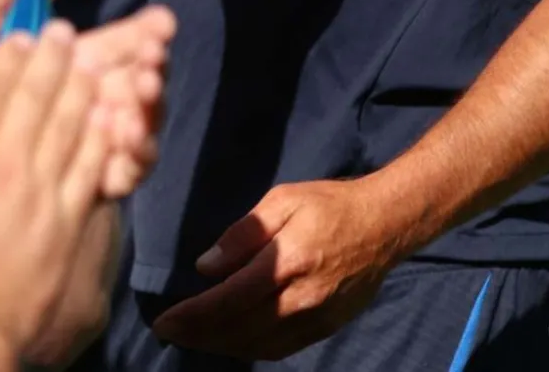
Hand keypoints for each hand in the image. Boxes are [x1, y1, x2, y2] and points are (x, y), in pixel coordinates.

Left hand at [0, 0, 173, 202]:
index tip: (160, 22)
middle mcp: (69, 111)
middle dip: (149, 68)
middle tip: (158, 58)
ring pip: (132, 125)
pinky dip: (134, 155)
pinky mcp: (80, 194)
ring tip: (144, 91)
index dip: (136, 34)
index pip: (103, 48)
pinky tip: (130, 140)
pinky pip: (121, 173)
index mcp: (44, 76)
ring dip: (146, 106)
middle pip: (126, 84)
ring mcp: (79, 153)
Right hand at [0, 25, 107, 367]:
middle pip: (35, 96)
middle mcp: (3, 167)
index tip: (18, 37)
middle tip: (60, 32)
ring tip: (86, 61)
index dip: (6, 57)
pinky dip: (101, 136)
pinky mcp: (67, 224)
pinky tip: (107, 119)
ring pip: (69, 123)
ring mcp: (41, 195)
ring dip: (79, 86)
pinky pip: (91, 167)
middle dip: (49, 58)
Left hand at [149, 177, 397, 360]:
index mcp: (286, 263)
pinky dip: (251, 348)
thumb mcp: (282, 200)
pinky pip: (281, 348)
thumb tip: (205, 268)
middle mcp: (301, 298)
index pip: (228, 300)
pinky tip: (232, 341)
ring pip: (258, 344)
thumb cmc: (329, 204)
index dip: (192, 316)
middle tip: (169, 332)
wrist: (385, 224)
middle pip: (238, 329)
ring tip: (193, 338)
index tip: (164, 321)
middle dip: (198, 335)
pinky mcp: (327, 327)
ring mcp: (316, 317)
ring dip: (221, 345)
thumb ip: (242, 235)